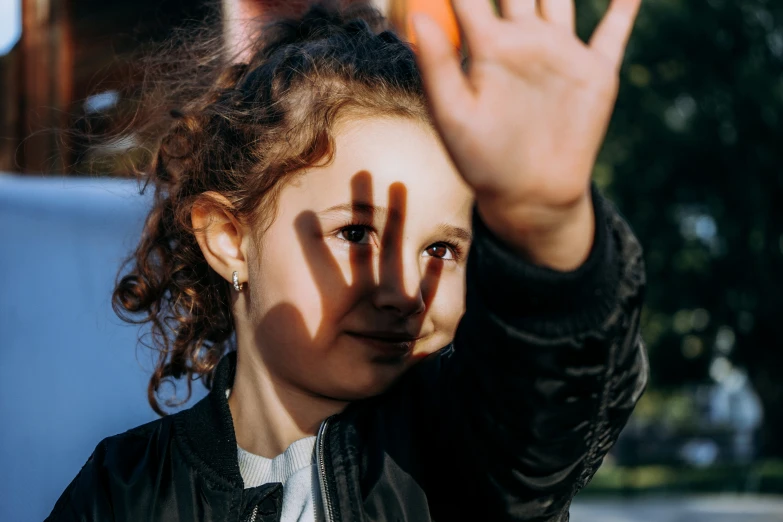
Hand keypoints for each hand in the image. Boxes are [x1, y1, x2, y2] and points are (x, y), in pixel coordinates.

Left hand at [412, 0, 640, 268]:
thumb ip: (436, 66)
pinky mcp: (595, 72)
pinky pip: (614, 29)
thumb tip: (415, 15)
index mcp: (486, 47)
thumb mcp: (453, 116)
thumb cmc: (482, 161)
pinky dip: (626, 3)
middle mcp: (524, 39)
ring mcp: (561, 52)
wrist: (529, 194)